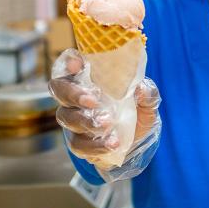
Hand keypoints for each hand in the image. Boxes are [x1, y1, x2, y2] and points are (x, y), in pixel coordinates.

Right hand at [48, 49, 160, 164]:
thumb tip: (140, 88)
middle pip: (60, 90)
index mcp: (91, 80)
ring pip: (67, 118)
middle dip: (74, 94)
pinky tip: (112, 143)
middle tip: (93, 101)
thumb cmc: (138, 112)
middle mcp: (76, 98)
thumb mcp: (148, 101)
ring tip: (108, 124)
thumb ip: (147, 92)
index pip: (72, 66)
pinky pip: (78, 144)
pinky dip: (96, 145)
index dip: (70, 63)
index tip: (78, 64)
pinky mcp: (78, 143)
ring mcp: (74, 120)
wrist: (139, 141)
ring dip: (86, 121)